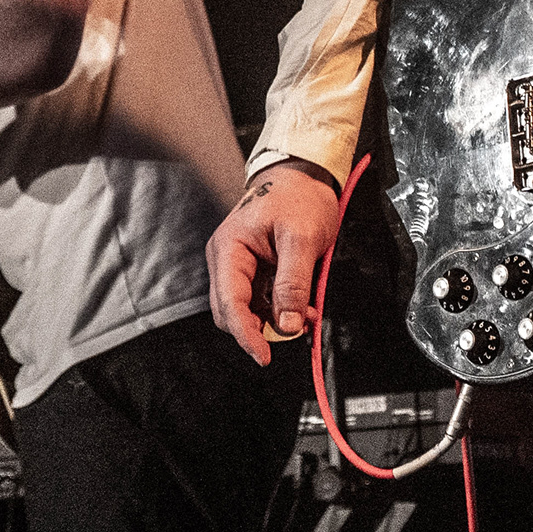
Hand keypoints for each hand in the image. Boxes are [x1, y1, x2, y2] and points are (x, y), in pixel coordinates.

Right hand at [207, 161, 343, 364]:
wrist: (303, 175)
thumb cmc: (299, 196)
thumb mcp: (302, 239)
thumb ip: (293, 284)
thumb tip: (288, 325)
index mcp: (229, 249)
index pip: (229, 303)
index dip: (246, 334)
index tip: (264, 356)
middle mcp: (227, 260)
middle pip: (232, 312)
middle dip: (262, 328)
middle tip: (297, 328)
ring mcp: (239, 266)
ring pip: (248, 310)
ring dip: (274, 320)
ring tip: (305, 313)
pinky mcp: (254, 270)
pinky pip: (260, 301)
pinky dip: (279, 309)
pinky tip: (301, 305)